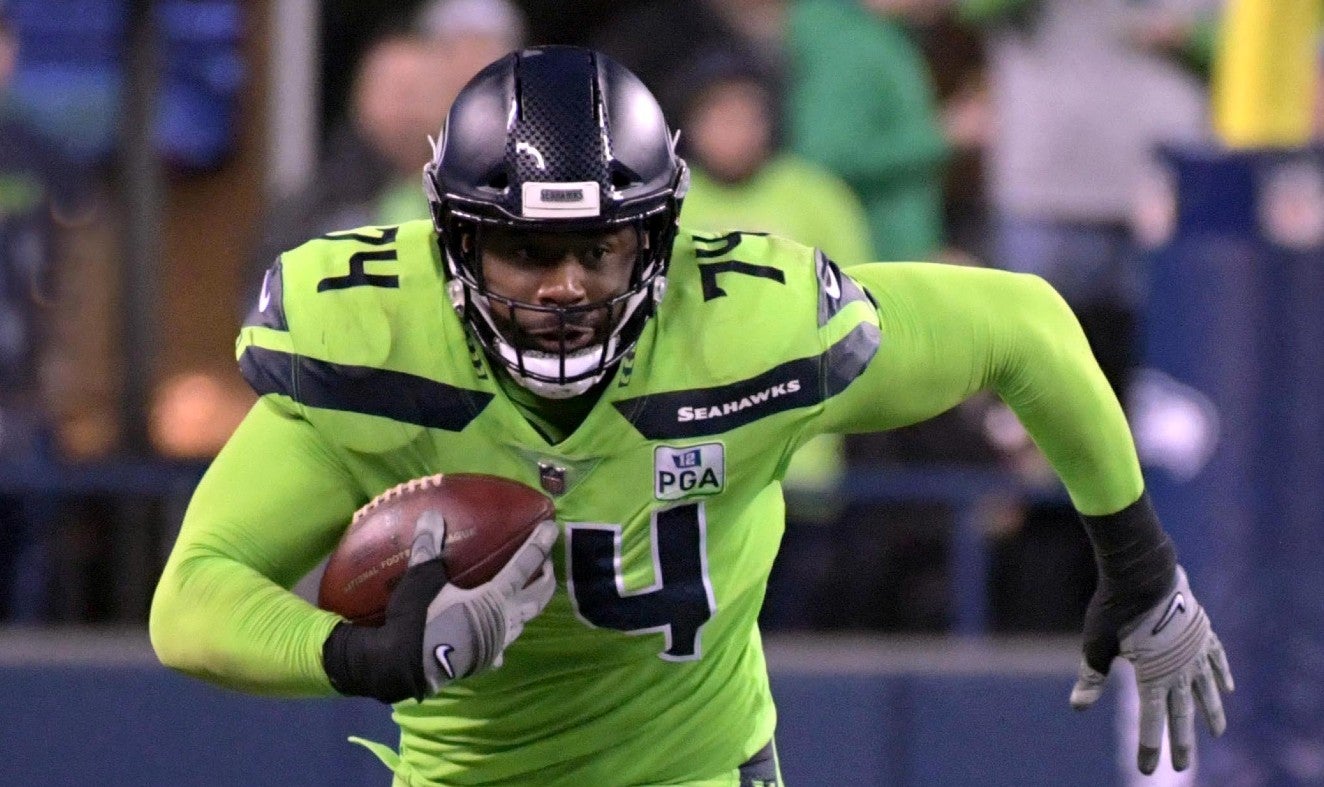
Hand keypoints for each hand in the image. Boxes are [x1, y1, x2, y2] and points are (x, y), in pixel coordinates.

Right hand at [412, 517, 557, 692]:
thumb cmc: (419, 620)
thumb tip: (431, 515)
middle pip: (538, 598)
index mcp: (495, 598)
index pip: (525, 565)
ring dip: (529, 606)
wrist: (404, 668)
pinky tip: (497, 639)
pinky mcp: (484, 661)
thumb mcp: (421, 579)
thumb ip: (429, 546)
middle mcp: (504, 621)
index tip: (552, 528)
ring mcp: (497, 645)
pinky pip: (501, 647)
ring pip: (523, 622)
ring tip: (525, 593)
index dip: (539, 545)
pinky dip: (503, 637)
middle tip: (546, 563)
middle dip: (547, 579)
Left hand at [1070, 566, 1233, 773]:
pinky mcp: (1202, 632)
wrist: (1143, 569)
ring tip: (1216, 733)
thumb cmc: (1114, 607)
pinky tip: (1227, 688)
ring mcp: (1195, 651)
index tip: (1149, 770)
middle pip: (1182, 715)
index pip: (1151, 722)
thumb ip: (1092, 677)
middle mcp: (1179, 670)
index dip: (1149, 747)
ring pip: (1205, 691)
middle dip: (1182, 743)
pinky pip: (1216, 660)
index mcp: (1153, 677)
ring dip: (1210, 713)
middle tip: (1183, 767)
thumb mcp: (1096, 643)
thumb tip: (1078, 706)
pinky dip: (1221, 675)